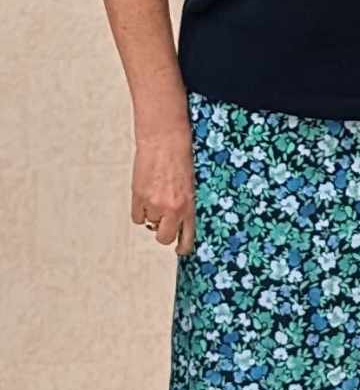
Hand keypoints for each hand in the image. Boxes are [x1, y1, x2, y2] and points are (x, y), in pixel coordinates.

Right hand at [131, 126, 195, 254]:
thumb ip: (187, 203)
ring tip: (157, 196)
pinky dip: (140, 210)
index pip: (187, 238)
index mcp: (190, 205)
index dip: (182, 247)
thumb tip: (180, 219)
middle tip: (164, 223)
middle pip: (164, 238)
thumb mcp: (193, 184)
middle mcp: (172, 208)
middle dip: (164, 233)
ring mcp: (154, 204)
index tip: (181, 250)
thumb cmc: (182, 156)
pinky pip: (137, 216)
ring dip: (152, 215)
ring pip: (149, 224)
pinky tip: (146, 196)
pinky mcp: (138, 196)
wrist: (165, 139)